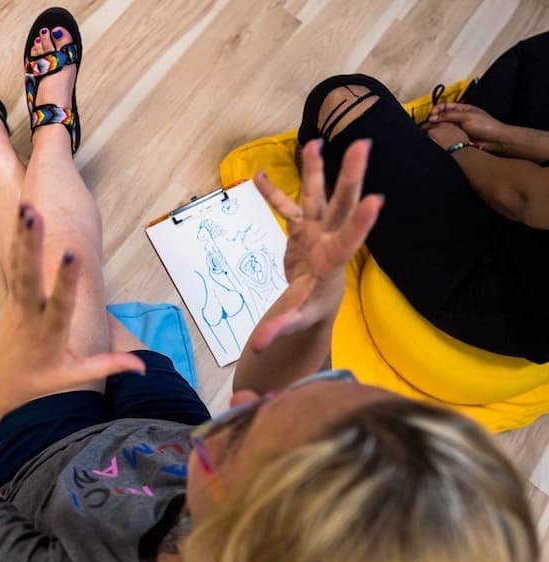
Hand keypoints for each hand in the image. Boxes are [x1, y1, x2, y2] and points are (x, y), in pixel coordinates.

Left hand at [0, 205, 144, 416]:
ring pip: (19, 264)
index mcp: (48, 334)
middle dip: (32, 244)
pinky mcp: (9, 295)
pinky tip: (20, 213)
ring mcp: (16, 302)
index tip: (72, 254)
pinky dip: (17, 240)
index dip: (66, 279)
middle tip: (33, 214)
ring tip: (26, 204)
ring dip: (23, 234)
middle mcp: (30, 313)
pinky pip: (14, 264)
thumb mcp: (72, 377)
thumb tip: (142, 366)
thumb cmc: (33, 382)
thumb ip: (107, 366)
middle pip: (29, 275)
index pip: (59, 303)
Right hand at [250, 139, 383, 351]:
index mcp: (331, 263)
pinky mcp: (299, 231)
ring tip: (314, 142)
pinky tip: (260, 175)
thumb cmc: (310, 315)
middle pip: (341, 205)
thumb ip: (280, 329)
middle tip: (363, 145)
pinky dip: (273, 193)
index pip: (348, 241)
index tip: (377, 200)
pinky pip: (286, 208)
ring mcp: (314, 232)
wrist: (311, 306)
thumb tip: (258, 344)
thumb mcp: (297, 323)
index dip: (361, 223)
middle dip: (350, 177)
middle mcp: (327, 240)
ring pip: (317, 197)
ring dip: (315, 170)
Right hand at [428, 102, 512, 152]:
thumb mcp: (466, 117)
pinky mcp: (457, 138)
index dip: (437, 109)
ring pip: (442, 127)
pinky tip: (435, 138)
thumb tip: (431, 117)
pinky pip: (446, 136)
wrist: (494, 140)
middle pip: (442, 116)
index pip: (445, 106)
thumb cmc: (484, 125)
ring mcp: (457, 128)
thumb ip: (449, 116)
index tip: (431, 115)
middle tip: (427, 124)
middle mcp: (458, 118)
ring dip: (435, 128)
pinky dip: (439, 136)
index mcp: (462, 109)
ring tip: (428, 132)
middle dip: (433, 119)